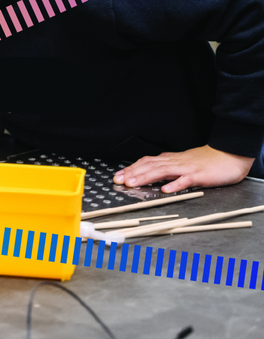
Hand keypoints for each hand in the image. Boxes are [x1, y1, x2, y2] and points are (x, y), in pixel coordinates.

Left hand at [113, 145, 254, 192]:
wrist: (228, 155)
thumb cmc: (204, 161)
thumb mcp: (181, 162)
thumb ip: (166, 167)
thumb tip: (149, 172)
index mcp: (170, 160)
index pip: (146, 162)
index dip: (131, 168)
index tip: (118, 175)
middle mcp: (175, 162)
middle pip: (149, 166)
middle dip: (133, 173)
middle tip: (119, 180)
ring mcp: (186, 168)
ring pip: (162, 171)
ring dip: (146, 177)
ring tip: (133, 184)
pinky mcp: (199, 175)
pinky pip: (186, 180)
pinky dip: (175, 184)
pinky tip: (166, 190)